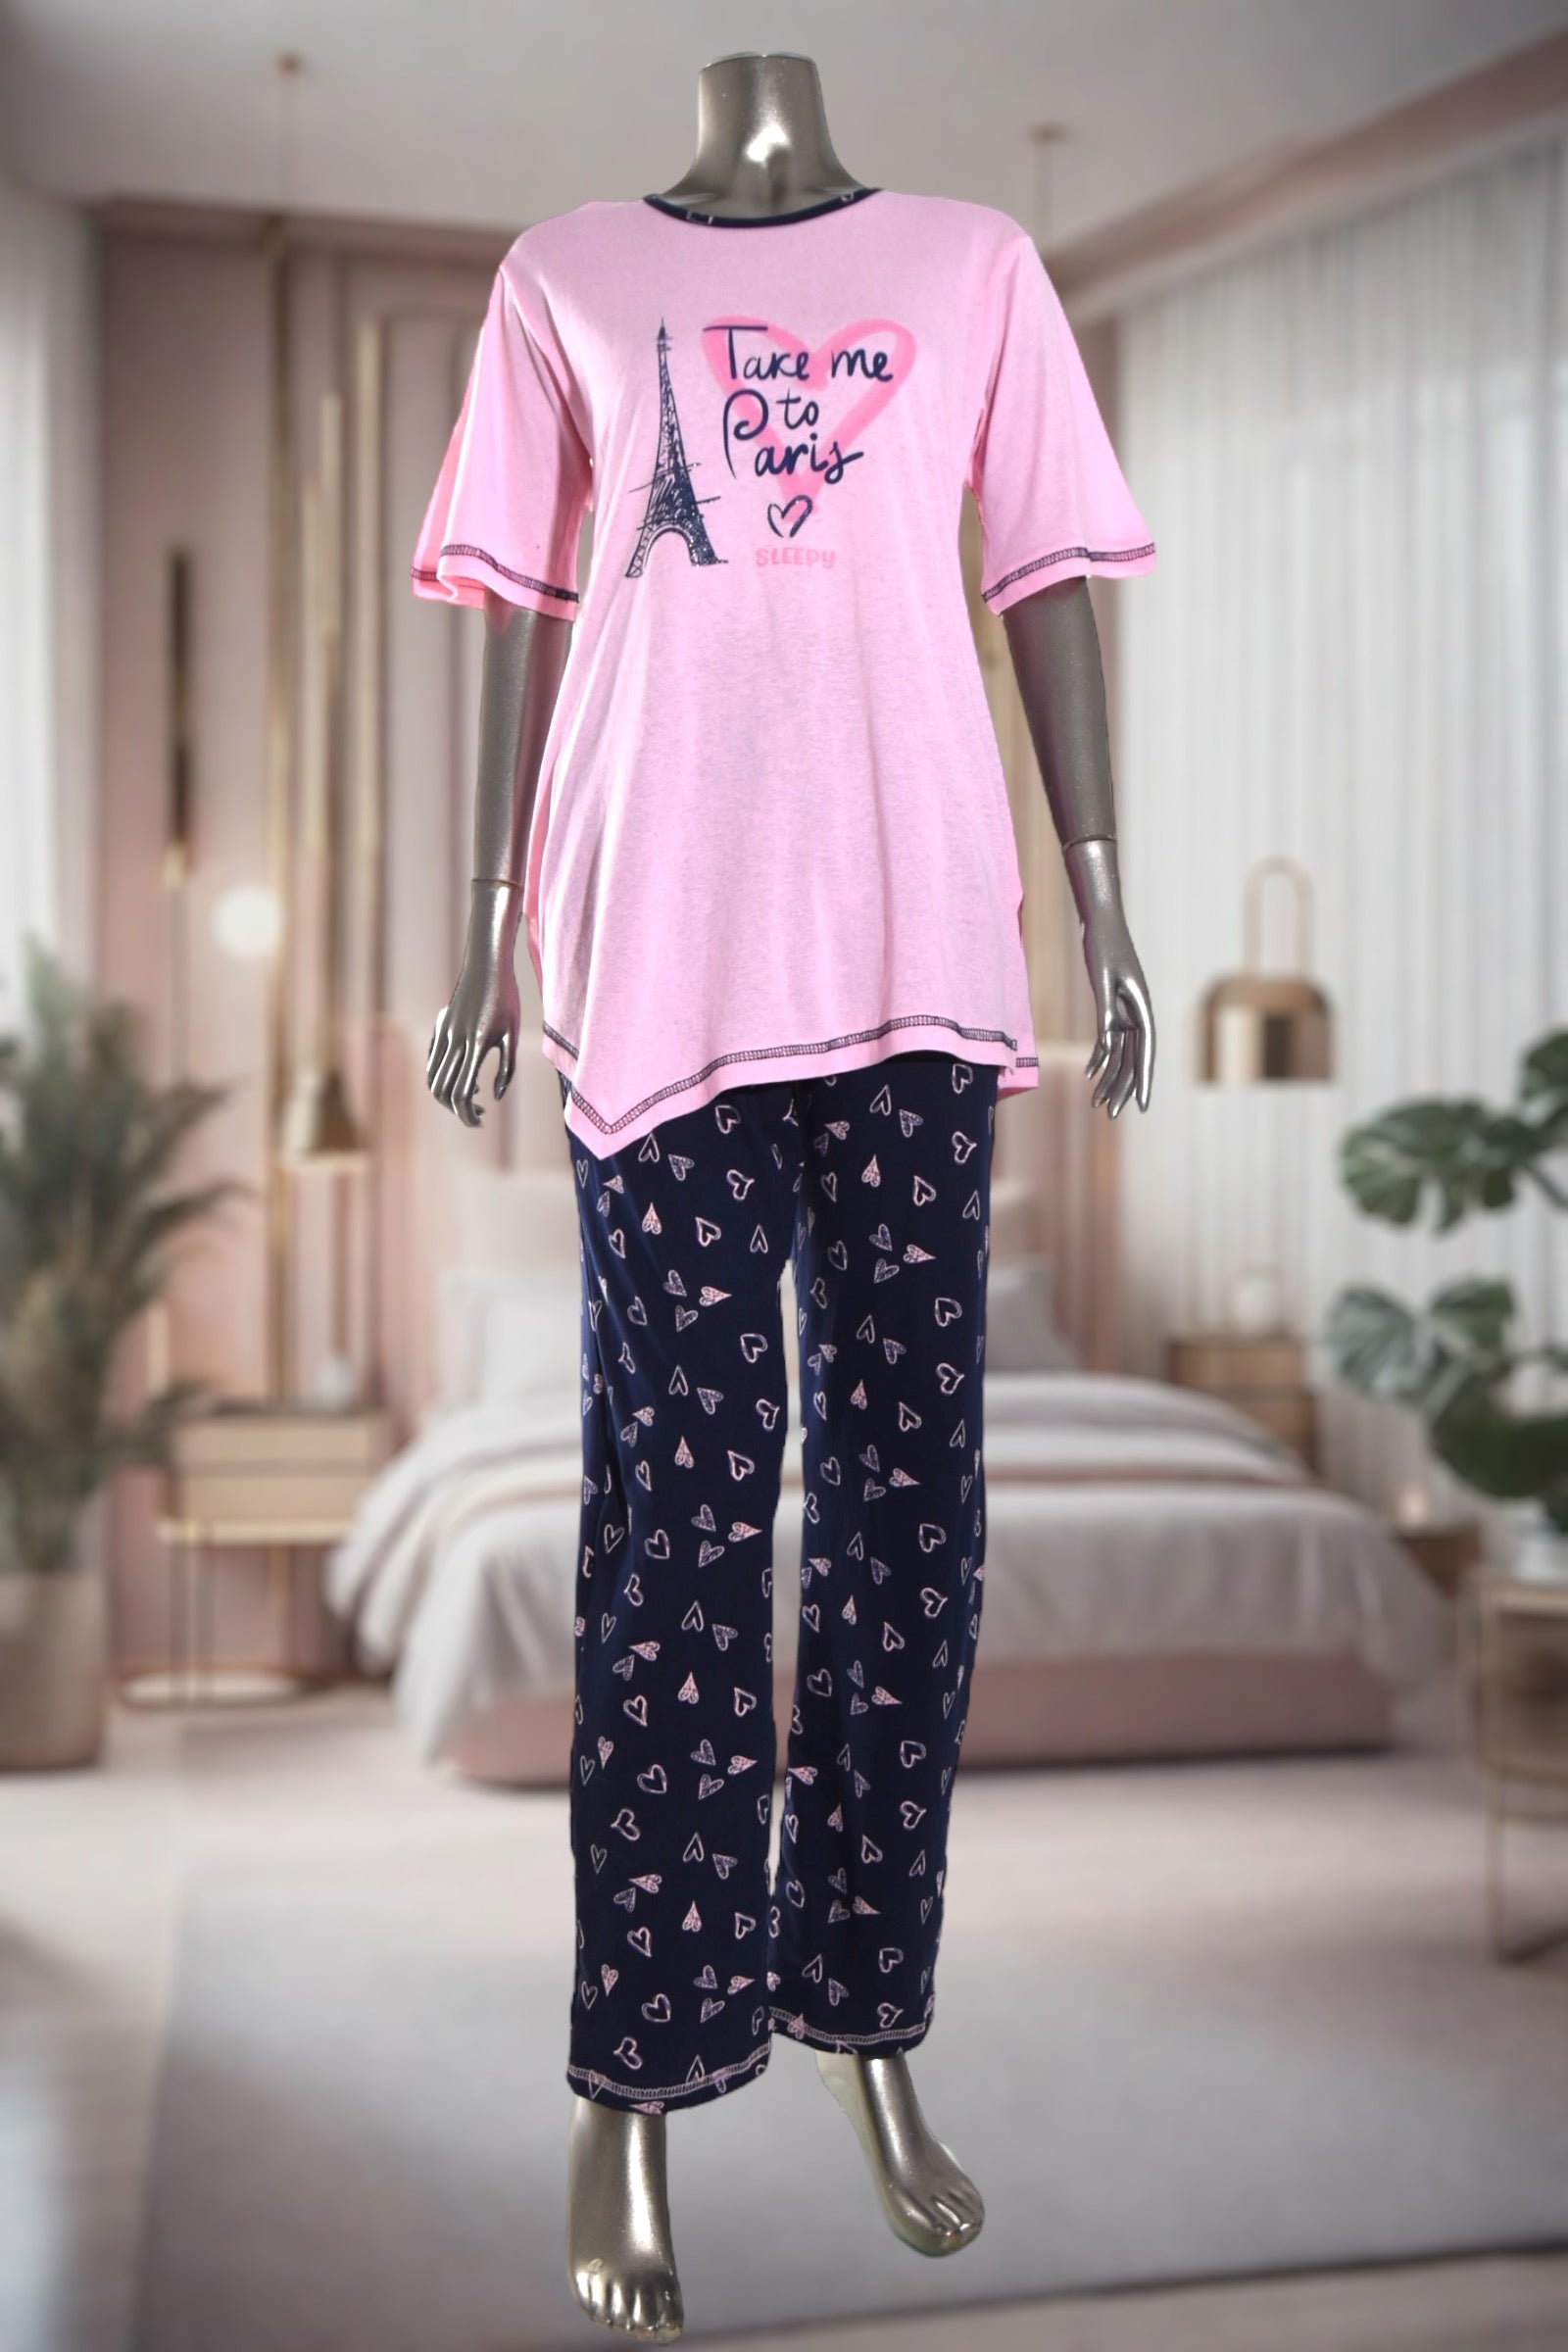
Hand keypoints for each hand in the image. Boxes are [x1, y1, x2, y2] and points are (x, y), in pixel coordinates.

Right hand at [427, 881, 521, 1127]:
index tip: (480, 1122)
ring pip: (433, 1077)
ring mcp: (443, 1033)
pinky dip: (442, 1077)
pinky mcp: (439, 1027)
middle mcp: (455, 1041)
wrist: (486, 963)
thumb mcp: (512, 1034)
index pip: (462, 1093)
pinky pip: (433, 1060)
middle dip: (458, 1110)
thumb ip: (506, 1069)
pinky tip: (466, 1077)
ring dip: (448, 1095)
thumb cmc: (506, 998)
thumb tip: (494, 1097)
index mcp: (476, 1045)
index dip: (467, 1115)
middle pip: (443, 1090)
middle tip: (478, 1115)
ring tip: (473, 1099)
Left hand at [1083, 927, 1154, 1118]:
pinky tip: (1090, 1074)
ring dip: (1109, 1077)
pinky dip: (1099, 1056)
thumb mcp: (1103, 978)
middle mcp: (1138, 1012)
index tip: (1141, 1106)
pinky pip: (1108, 1039)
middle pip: (1133, 1059)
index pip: (1146, 1052)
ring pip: (1121, 1053)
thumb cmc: (1103, 944)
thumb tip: (1107, 1045)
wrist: (1101, 920)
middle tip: (1111, 1114)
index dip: (1144, 1081)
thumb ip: (1106, 1012)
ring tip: (1098, 1103)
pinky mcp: (1113, 1007)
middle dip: (1123, 1088)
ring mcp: (1126, 1011)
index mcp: (1142, 1006)